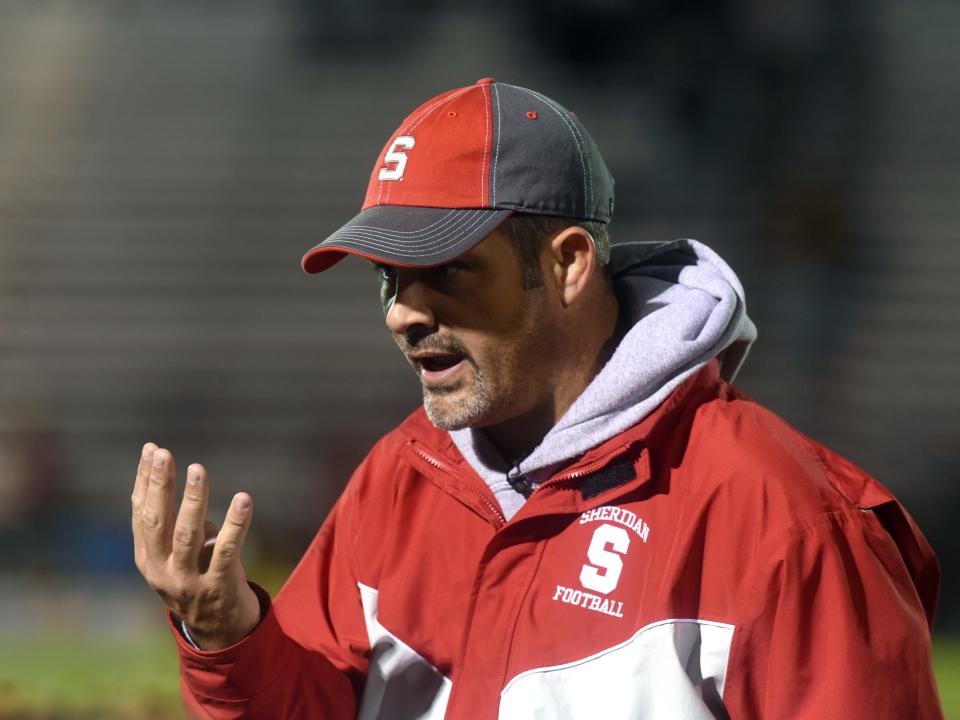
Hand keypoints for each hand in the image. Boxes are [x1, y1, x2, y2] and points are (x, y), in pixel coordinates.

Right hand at [131, 442, 260, 649]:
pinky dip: (236, 524)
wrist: (219, 631)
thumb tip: (174, 481)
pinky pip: (227, 551)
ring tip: (197, 469)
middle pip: (158, 521)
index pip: (142, 512)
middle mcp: (162, 570)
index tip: (151, 448)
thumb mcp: (175, 555)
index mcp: (147, 558)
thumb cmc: (198, 578)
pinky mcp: (218, 587)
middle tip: (165, 453)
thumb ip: (173, 524)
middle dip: (160, 485)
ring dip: (192, 500)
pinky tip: (244, 499)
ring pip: (187, 535)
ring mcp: (188, 581)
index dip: (145, 480)